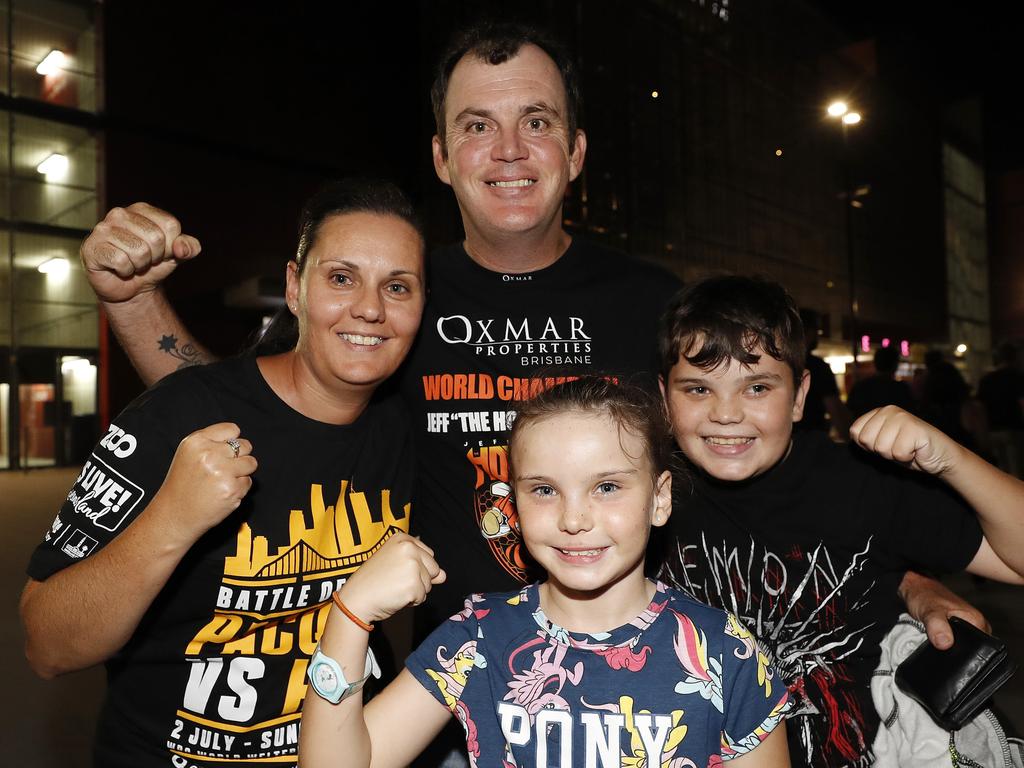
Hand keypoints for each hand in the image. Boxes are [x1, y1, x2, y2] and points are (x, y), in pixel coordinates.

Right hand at [81, 203, 200, 302]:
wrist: (130, 289)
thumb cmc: (152, 266)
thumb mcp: (176, 255)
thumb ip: (188, 247)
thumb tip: (183, 247)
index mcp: (142, 209)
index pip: (171, 225)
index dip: (171, 246)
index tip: (160, 251)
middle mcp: (120, 214)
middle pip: (156, 238)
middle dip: (155, 257)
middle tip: (145, 260)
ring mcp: (103, 229)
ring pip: (139, 251)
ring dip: (140, 265)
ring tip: (132, 264)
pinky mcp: (92, 247)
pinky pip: (121, 261)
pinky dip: (125, 271)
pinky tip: (118, 268)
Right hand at [154, 422, 256, 542]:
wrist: (176, 515)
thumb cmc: (183, 485)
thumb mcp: (189, 454)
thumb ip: (211, 442)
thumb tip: (238, 439)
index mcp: (197, 441)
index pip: (232, 429)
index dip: (232, 441)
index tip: (226, 452)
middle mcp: (209, 454)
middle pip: (245, 445)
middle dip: (239, 457)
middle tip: (223, 470)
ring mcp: (222, 471)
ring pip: (251, 463)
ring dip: (242, 472)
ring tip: (223, 481)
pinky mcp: (232, 489)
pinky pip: (248, 482)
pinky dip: (239, 488)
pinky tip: (222, 493)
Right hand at [337, 533, 445, 623]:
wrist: (356, 598)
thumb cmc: (373, 581)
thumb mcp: (397, 565)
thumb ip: (422, 566)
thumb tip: (444, 576)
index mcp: (403, 539)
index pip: (429, 555)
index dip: (416, 568)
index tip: (396, 570)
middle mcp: (409, 548)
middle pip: (433, 569)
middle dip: (419, 579)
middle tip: (395, 581)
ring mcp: (412, 566)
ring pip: (429, 584)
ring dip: (415, 591)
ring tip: (394, 588)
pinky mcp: (413, 585)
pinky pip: (423, 598)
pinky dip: (411, 601)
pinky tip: (395, 596)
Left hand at [849, 405, 958, 475]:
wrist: (940, 457)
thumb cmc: (909, 451)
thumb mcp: (882, 444)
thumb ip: (866, 438)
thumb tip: (851, 435)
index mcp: (878, 412)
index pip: (856, 432)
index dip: (869, 446)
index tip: (885, 445)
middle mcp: (889, 410)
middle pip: (867, 440)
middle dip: (881, 451)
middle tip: (898, 447)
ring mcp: (902, 417)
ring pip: (882, 448)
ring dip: (895, 455)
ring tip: (907, 448)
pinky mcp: (914, 428)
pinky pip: (898, 453)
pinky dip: (907, 458)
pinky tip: (916, 450)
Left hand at [898, 571, 990, 648]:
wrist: (915, 588)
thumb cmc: (924, 595)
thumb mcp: (930, 611)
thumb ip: (937, 626)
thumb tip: (945, 643)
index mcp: (978, 621)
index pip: (979, 647)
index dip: (963, 653)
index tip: (946, 649)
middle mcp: (976, 624)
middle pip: (969, 649)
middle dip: (954, 650)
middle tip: (937, 640)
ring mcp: (967, 626)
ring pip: (960, 646)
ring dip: (947, 646)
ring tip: (935, 636)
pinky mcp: (957, 628)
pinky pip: (953, 642)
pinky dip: (944, 642)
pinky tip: (935, 638)